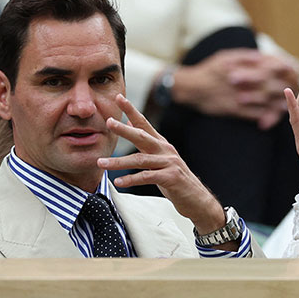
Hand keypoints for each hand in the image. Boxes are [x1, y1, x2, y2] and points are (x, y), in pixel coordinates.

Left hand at [99, 94, 225, 233]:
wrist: (197, 199)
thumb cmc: (175, 179)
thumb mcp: (160, 158)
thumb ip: (146, 142)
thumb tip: (129, 123)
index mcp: (161, 144)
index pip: (144, 123)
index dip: (132, 110)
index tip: (119, 97)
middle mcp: (165, 150)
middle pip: (142, 136)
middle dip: (124, 129)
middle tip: (108, 122)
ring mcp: (169, 163)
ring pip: (140, 159)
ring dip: (119, 162)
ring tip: (101, 163)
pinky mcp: (171, 178)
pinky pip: (147, 177)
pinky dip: (131, 180)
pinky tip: (118, 182)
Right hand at [173, 49, 297, 128]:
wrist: (191, 86)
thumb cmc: (209, 69)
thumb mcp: (225, 56)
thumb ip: (245, 56)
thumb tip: (263, 56)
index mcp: (240, 64)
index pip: (266, 65)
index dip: (281, 68)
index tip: (292, 69)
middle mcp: (240, 79)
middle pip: (268, 83)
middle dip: (283, 86)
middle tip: (295, 89)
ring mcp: (236, 95)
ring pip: (262, 100)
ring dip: (277, 103)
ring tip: (288, 105)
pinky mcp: (231, 109)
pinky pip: (251, 114)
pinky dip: (262, 116)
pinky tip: (271, 118)